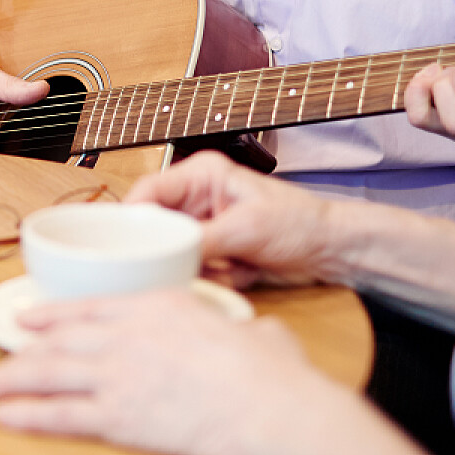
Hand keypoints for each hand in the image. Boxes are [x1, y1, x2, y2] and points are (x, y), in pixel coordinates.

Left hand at [0, 287, 330, 454]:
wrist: (262, 406)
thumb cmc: (269, 372)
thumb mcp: (255, 333)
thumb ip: (246, 332)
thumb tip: (262, 338)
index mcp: (158, 306)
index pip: (92, 308)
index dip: (55, 314)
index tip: (31, 317)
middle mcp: (127, 335)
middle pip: (62, 340)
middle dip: (25, 348)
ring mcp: (116, 374)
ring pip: (49, 373)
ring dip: (10, 379)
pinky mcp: (115, 416)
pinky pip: (59, 415)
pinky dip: (26, 416)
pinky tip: (3, 417)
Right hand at [126, 151, 343, 288]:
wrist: (331, 250)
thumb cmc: (299, 223)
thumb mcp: (245, 229)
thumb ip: (201, 240)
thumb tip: (164, 254)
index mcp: (202, 176)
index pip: (149, 191)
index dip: (132, 217)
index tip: (124, 244)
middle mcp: (198, 199)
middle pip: (158, 227)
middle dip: (172, 250)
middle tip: (187, 264)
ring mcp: (206, 228)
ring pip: (174, 253)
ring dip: (199, 268)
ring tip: (231, 268)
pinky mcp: (216, 253)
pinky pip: (195, 270)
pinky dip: (215, 278)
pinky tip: (242, 273)